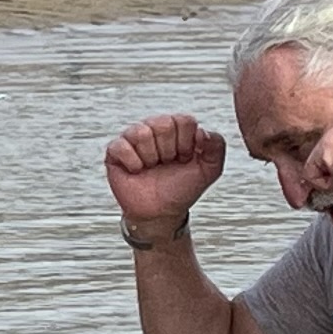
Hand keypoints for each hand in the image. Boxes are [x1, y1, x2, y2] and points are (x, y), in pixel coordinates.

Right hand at [104, 113, 225, 232]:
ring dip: (151, 157)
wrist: (161, 213)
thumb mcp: (209, 170)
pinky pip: (121, 146)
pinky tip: (137, 171)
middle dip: (169, 151)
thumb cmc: (182, 189)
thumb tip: (202, 132)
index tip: (184, 159)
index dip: (186, 144)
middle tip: (167, 164)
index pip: (184, 120)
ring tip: (152, 167)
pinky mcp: (115, 151)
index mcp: (176, 128)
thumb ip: (217, 146)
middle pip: (163, 124)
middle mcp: (154, 128)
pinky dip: (133, 163)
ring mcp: (133, 138)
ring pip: (142, 133)